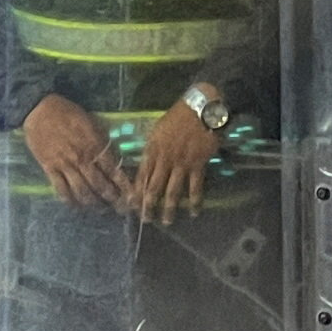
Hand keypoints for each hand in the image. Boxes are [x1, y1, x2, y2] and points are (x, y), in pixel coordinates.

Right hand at [21, 93, 127, 208]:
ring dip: (93, 202)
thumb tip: (115, 157)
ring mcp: (65, 165)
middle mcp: (82, 159)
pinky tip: (76, 205)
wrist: (40, 109)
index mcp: (95, 145)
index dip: (124, 185)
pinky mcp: (49, 169)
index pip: (113, 170)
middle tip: (119, 208)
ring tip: (100, 208)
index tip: (131, 196)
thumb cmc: (68, 112)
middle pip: (100, 185)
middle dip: (111, 199)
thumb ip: (102, 141)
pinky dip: (70, 201)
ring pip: (82, 191)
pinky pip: (61, 190)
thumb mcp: (91, 122)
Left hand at [130, 101, 218, 219]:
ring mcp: (181, 164)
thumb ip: (152, 148)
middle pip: (154, 187)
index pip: (141, 176)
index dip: (136, 192)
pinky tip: (194, 212)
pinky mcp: (197, 165)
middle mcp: (164, 160)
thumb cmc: (178, 116)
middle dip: (148, 206)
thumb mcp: (158, 129)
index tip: (131, 205)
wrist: (200, 109)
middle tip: (145, 220)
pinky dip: (194, 201)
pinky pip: (195, 187)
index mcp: (152, 150)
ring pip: (172, 191)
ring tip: (166, 221)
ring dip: (169, 208)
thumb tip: (148, 163)